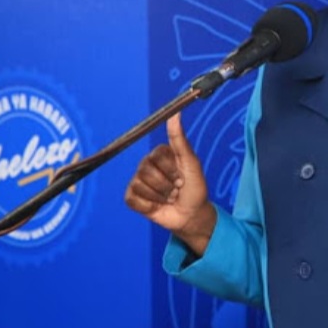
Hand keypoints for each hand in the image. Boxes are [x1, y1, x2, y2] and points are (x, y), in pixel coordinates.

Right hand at [124, 113, 216, 252]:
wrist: (192, 214)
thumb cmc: (194, 188)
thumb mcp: (191, 163)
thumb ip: (179, 139)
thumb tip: (175, 113)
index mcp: (160, 154)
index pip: (157, 155)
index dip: (171, 169)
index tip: (182, 177)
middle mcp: (146, 164)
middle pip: (146, 171)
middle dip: (166, 185)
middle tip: (176, 189)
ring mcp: (138, 180)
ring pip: (140, 185)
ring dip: (159, 196)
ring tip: (169, 198)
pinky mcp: (132, 197)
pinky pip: (133, 199)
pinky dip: (148, 206)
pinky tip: (157, 206)